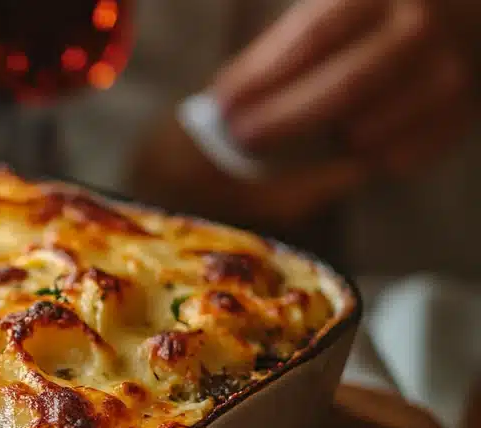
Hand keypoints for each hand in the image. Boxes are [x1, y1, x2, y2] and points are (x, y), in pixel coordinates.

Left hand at [213, 0, 477, 178]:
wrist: (462, 17)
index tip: (222, 104)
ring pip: (367, 132)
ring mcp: (447, 73)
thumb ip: (285, 47)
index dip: (261, 76)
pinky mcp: (461, 114)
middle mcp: (419, 27)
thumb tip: (225, 102)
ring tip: (291, 140)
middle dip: (280, 122)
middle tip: (242, 138)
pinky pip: (395, 158)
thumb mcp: (333, 7)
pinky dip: (358, 159)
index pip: (312, 38)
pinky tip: (342, 144)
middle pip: (340, 90)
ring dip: (319, 144)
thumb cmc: (373, 15)